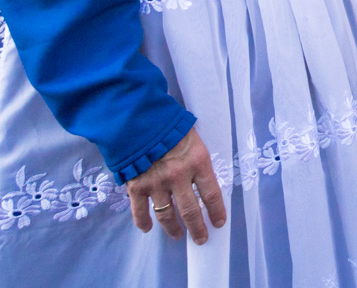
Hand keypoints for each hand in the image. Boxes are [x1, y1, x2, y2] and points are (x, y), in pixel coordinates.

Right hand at [127, 129, 225, 243]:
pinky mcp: (137, 186)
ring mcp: (156, 183)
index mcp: (198, 162)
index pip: (212, 193)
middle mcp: (178, 176)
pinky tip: (147, 228)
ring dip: (172, 228)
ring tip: (177, 235)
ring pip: (166, 214)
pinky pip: (140, 211)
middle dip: (197, 228)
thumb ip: (197, 160)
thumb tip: (203, 179)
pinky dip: (143, 222)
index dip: (216, 211)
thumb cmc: (171, 125)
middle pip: (190, 210)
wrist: (139, 118)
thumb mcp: (194, 139)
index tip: (219, 223)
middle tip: (201, 239)